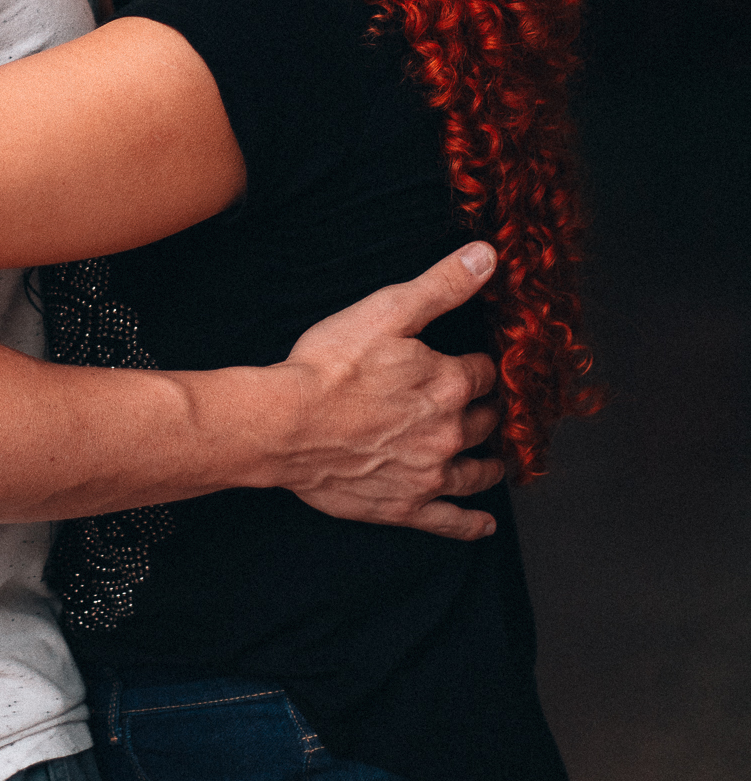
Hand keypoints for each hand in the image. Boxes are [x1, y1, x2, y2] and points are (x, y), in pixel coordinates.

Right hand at [264, 242, 503, 539]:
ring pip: (477, 470)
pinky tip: (484, 524)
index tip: (474, 363)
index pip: (484, 372)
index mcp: (450, 382)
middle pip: (485, 421)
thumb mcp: (387, 310)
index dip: (478, 364)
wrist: (285, 424)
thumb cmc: (330, 365)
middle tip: (482, 407)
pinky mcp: (405, 506)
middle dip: (486, 411)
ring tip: (494, 459)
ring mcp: (429, 474)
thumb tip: (488, 256)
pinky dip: (471, 523)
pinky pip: (450, 521)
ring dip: (489, 462)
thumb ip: (442, 284)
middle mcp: (449, 432)